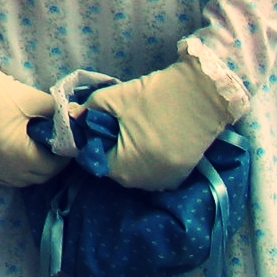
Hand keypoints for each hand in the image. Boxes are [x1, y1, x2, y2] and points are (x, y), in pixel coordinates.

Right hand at [0, 71, 69, 189]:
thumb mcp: (33, 100)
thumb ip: (59, 113)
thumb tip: (78, 118)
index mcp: (20, 154)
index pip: (55, 165)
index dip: (66, 154)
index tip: (71, 140)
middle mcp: (7, 169)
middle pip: (42, 176)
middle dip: (53, 162)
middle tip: (58, 142)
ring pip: (26, 180)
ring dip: (37, 168)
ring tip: (40, 147)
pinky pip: (10, 178)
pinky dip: (20, 171)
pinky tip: (23, 154)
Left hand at [87, 56, 234, 191]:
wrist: (204, 94)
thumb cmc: (157, 96)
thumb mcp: (114, 98)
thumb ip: (89, 109)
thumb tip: (72, 116)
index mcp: (127, 167)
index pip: (97, 161)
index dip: (92, 142)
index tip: (96, 125)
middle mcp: (148, 182)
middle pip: (117, 169)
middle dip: (111, 148)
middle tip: (114, 124)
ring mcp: (169, 181)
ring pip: (137, 172)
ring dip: (130, 155)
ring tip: (134, 129)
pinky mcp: (183, 174)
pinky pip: (155, 172)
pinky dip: (148, 158)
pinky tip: (150, 137)